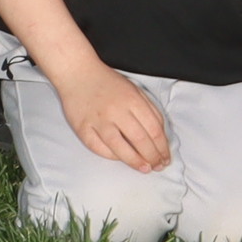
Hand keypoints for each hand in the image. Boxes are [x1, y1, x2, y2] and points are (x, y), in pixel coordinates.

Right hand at [52, 62, 171, 173]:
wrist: (77, 72)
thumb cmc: (107, 82)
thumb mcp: (135, 90)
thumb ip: (149, 110)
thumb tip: (160, 136)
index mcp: (132, 100)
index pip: (154, 129)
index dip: (162, 147)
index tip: (165, 157)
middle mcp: (115, 110)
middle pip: (140, 140)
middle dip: (152, 157)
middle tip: (157, 166)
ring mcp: (98, 120)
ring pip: (120, 148)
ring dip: (135, 161)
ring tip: (144, 168)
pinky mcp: (82, 127)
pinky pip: (98, 148)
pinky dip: (111, 156)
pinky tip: (120, 158)